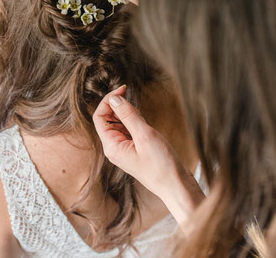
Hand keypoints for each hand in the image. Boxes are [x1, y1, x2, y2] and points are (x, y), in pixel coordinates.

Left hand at [92, 86, 203, 229]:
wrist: (176, 186)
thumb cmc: (161, 165)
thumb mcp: (145, 135)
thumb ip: (128, 115)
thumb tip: (114, 99)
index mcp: (111, 146)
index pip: (99, 117)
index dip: (108, 100)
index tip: (123, 89)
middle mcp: (114, 148)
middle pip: (107, 119)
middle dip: (116, 105)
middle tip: (130, 93)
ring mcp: (124, 150)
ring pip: (118, 124)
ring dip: (126, 113)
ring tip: (140, 111)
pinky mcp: (134, 150)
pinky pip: (128, 131)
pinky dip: (133, 121)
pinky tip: (144, 121)